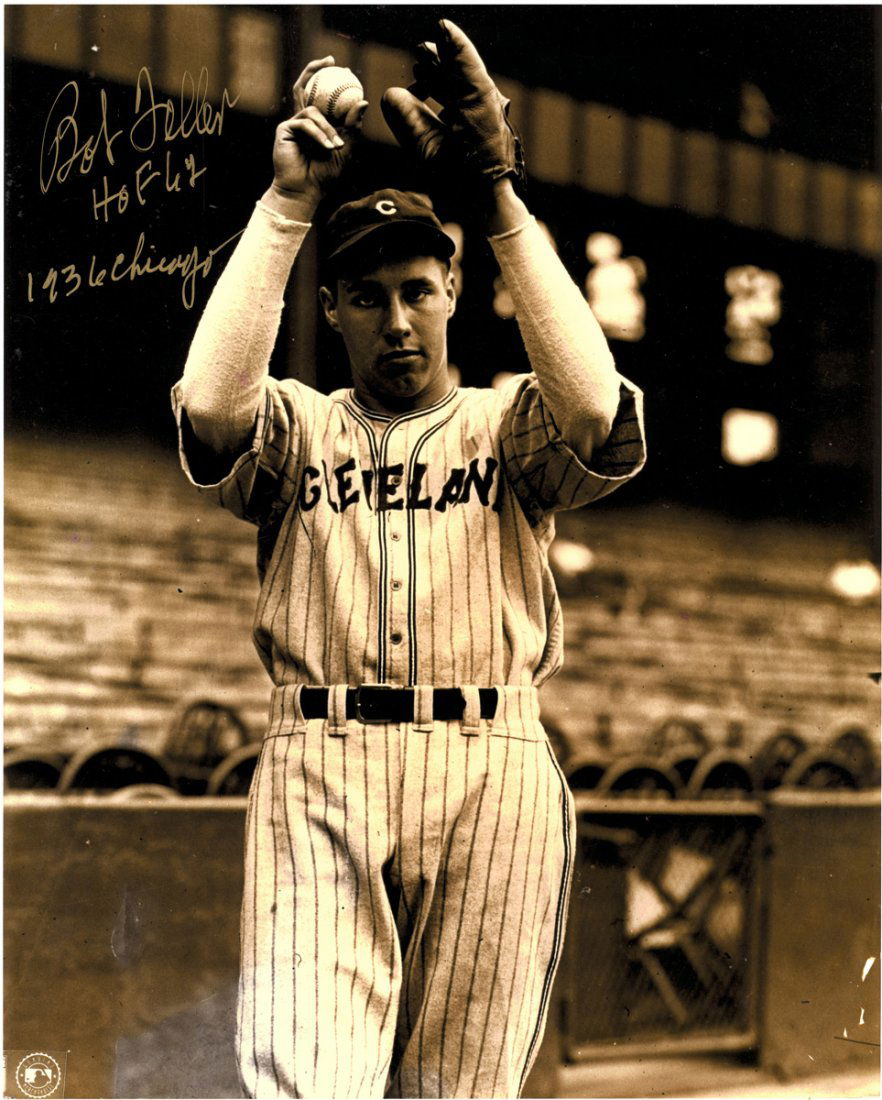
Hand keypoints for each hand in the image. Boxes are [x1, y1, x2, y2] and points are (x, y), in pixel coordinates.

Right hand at [270, 57, 367, 206]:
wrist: (305, 192)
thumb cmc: (325, 175)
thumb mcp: (346, 149)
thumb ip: (353, 126)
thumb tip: (364, 100)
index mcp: (317, 123)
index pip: (322, 96)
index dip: (331, 79)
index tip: (346, 70)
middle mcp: (302, 119)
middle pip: (304, 86)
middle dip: (315, 68)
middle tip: (330, 60)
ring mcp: (292, 123)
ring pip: (313, 110)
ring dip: (328, 129)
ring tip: (336, 147)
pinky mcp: (284, 129)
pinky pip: (305, 123)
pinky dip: (318, 135)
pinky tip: (327, 147)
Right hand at [380, 20, 525, 195]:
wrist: (490, 204)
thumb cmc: (463, 180)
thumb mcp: (430, 150)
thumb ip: (408, 120)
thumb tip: (390, 95)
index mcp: (478, 99)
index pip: (463, 58)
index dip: (449, 42)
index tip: (440, 28)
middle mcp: (486, 102)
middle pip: (461, 71)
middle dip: (440, 60)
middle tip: (421, 50)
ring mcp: (488, 115)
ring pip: (463, 88)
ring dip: (441, 81)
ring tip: (421, 74)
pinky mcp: (486, 130)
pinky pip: (466, 106)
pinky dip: (449, 100)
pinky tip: (431, 104)